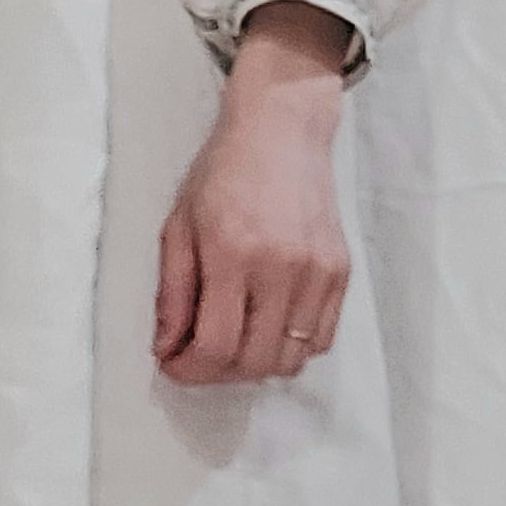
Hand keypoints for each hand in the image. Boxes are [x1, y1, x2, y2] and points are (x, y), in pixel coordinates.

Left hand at [153, 0, 351, 384]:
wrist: (282, 132)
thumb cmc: (223, 173)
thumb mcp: (178, 224)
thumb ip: (171, 291)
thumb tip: (166, 347)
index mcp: (233, 253)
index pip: (215, 346)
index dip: (187, 369)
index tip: (171, 362)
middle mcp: (281, 268)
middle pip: (253, 363)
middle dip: (216, 373)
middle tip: (197, 356)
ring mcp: (317, 273)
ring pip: (290, 360)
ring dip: (254, 366)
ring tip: (232, 342)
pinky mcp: (340, 273)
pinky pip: (320, 340)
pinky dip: (289, 348)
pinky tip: (266, 326)